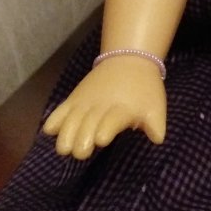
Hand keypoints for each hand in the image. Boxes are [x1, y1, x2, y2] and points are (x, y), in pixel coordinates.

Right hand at [42, 56, 166, 159]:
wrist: (130, 59)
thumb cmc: (144, 88)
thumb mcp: (156, 106)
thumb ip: (156, 125)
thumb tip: (157, 139)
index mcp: (122, 110)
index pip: (110, 123)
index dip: (104, 132)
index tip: (101, 140)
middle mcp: (100, 106)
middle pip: (85, 126)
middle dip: (81, 142)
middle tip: (83, 151)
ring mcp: (84, 102)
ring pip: (68, 121)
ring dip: (65, 136)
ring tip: (66, 149)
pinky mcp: (74, 99)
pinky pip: (58, 112)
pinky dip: (54, 122)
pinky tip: (53, 132)